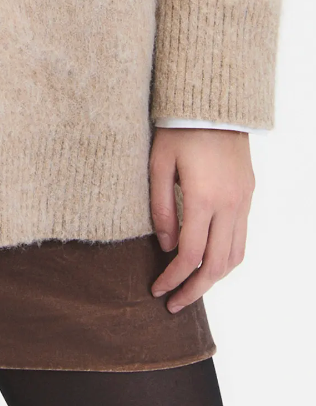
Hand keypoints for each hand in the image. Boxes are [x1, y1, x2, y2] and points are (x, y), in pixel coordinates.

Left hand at [148, 127, 254, 313]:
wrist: (212, 101)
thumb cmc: (178, 128)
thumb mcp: (158, 163)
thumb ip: (161, 207)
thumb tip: (166, 246)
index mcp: (203, 198)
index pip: (189, 254)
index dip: (172, 278)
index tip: (157, 290)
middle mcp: (229, 204)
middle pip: (216, 265)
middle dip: (194, 290)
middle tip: (173, 304)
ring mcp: (243, 200)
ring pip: (235, 256)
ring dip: (214, 278)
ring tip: (191, 288)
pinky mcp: (248, 194)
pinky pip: (242, 237)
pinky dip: (227, 257)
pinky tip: (209, 261)